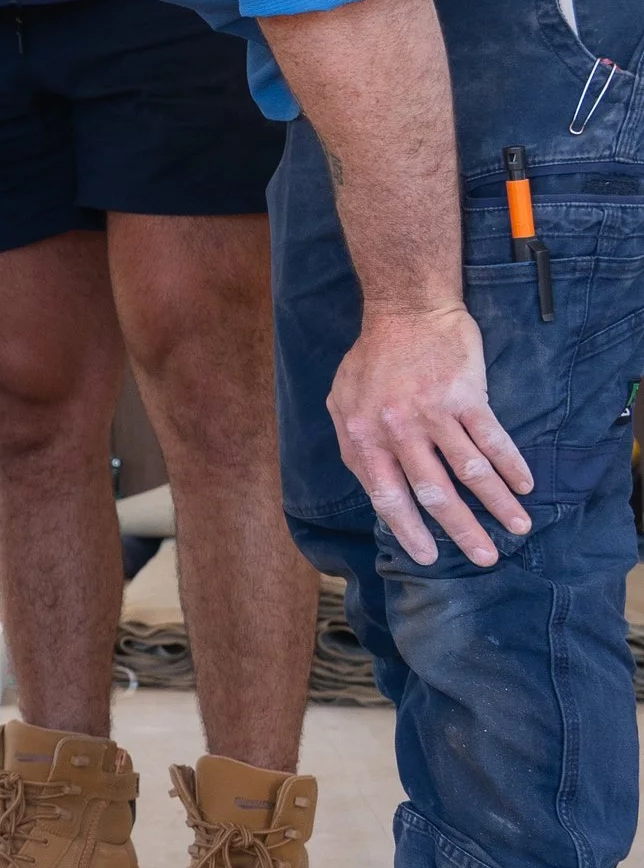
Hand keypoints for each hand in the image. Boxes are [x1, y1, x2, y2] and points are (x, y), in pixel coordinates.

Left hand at [327, 300, 532, 567]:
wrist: (406, 309)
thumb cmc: (372, 357)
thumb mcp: (342, 401)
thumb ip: (354, 445)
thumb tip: (371, 488)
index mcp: (364, 436)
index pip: (387, 497)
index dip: (409, 530)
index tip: (427, 557)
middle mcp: (398, 430)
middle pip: (434, 493)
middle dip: (461, 531)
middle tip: (484, 558)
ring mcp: (434, 413)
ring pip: (470, 472)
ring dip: (497, 505)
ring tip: (518, 528)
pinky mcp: (465, 396)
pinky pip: (492, 440)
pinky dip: (511, 466)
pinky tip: (524, 486)